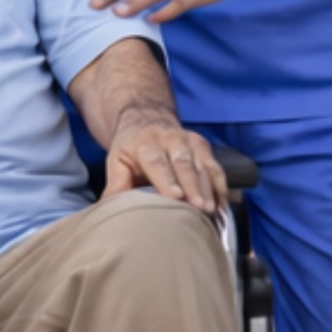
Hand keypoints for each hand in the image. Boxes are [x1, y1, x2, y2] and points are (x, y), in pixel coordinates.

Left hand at [103, 116, 225, 213]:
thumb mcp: (117, 160)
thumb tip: (109, 209)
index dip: (167, 180)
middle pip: (184, 164)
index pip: (157, 162)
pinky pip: (216, 168)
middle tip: (201, 208)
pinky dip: (221, 188)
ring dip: (210, 190)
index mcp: (146, 143)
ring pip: (203, 166)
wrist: (146, 119)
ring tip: (213, 212)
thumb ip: (116, 184)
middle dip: (194, 187)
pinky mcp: (203, 147)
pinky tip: (222, 207)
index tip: (176, 197)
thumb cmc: (131, 147)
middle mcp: (170, 139)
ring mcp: (190, 142)